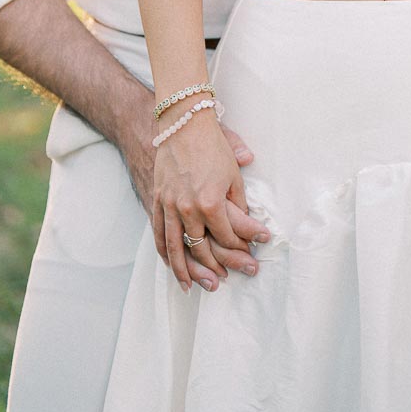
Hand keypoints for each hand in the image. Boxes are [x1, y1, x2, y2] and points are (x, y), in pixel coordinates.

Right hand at [152, 112, 257, 292]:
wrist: (182, 123)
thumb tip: (250, 223)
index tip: (253, 253)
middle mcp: (188, 209)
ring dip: (186, 272)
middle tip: (231, 279)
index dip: (242, 247)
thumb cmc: (212, 145)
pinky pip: (158, 234)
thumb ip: (240, 202)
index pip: (228, 236)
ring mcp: (169, 206)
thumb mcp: (233, 173)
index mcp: (211, 202)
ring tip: (196, 288)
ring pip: (176, 249)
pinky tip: (172, 266)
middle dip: (220, 266)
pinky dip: (165, 253)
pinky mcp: (157, 200)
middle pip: (203, 248)